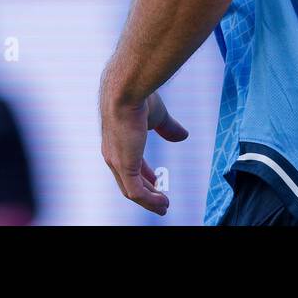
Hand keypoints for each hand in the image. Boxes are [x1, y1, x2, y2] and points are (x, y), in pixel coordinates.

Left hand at [100, 90, 188, 215]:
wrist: (127, 91)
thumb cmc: (139, 98)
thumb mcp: (158, 117)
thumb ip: (169, 128)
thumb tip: (183, 136)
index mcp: (119, 142)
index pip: (130, 164)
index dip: (144, 175)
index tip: (157, 181)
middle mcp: (114, 154)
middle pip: (129, 181)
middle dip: (147, 191)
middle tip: (161, 200)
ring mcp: (117, 162)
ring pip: (132, 191)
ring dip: (149, 201)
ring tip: (164, 206)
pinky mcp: (124, 166)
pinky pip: (136, 192)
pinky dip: (149, 200)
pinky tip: (162, 203)